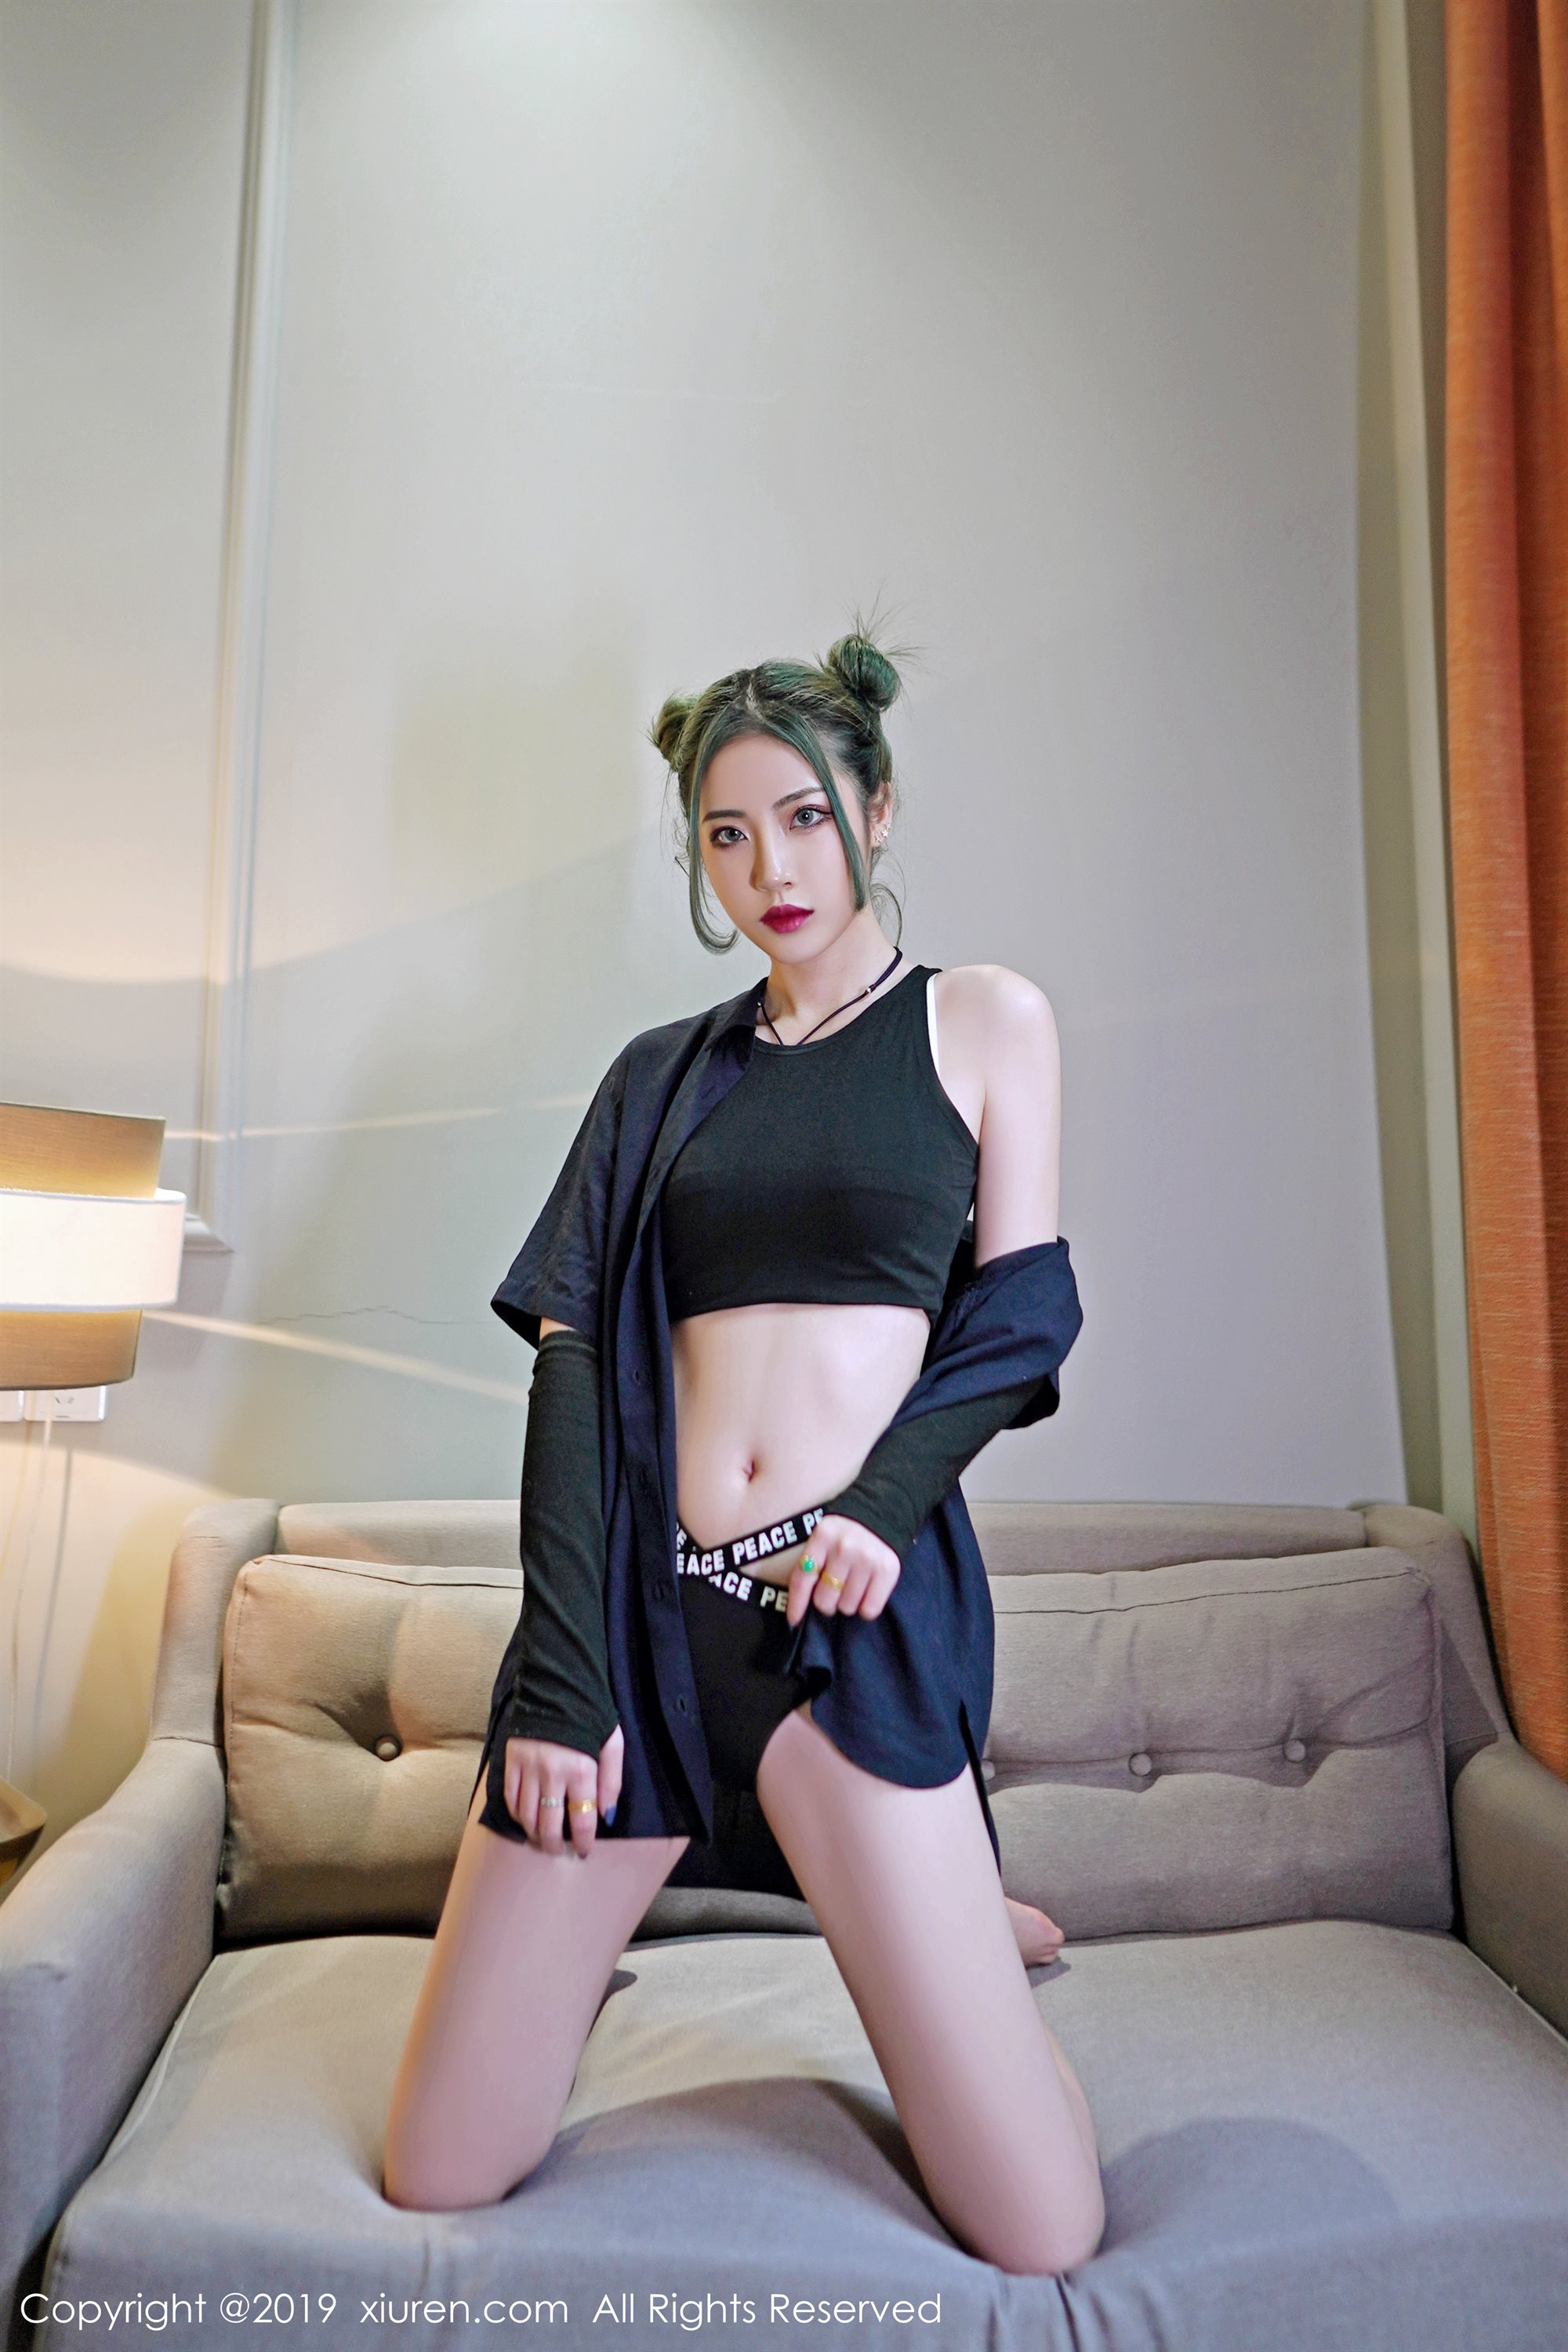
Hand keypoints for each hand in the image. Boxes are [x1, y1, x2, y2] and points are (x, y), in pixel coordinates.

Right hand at [503, 1721, 623, 1857]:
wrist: (557, 1685)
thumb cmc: (590, 1715)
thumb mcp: (612, 1743)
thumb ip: (612, 1781)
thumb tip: (606, 1816)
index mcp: (581, 1770)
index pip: (582, 1819)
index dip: (582, 1841)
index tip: (583, 1850)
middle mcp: (553, 1773)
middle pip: (549, 1824)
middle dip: (554, 1844)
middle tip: (557, 1850)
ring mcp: (528, 1768)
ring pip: (526, 1815)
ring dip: (534, 1832)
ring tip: (541, 1838)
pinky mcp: (511, 1760)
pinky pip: (509, 1797)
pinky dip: (516, 1813)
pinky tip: (524, 1818)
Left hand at [784, 1515, 900, 1627]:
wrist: (883, 1513)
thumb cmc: (846, 1534)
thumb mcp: (824, 1538)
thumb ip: (812, 1563)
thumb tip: (797, 1610)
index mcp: (822, 1537)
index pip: (802, 1579)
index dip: (797, 1604)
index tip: (794, 1621)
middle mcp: (844, 1547)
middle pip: (824, 1599)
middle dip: (827, 1602)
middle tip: (834, 1592)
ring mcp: (867, 1558)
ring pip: (847, 1607)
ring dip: (847, 1603)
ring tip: (852, 1587)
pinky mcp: (887, 1569)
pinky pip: (869, 1609)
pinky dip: (866, 1608)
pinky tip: (866, 1593)